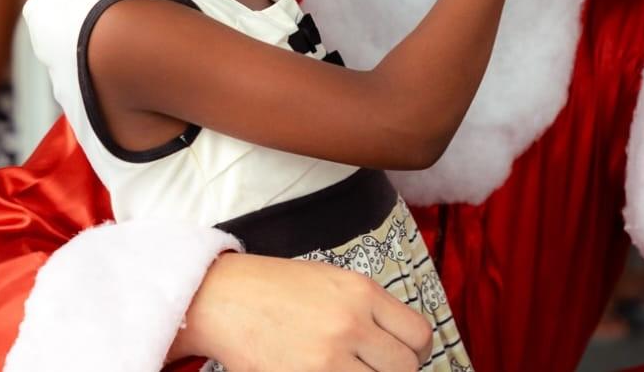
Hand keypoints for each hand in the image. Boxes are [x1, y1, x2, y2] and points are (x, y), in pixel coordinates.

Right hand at [170, 253, 431, 371]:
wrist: (225, 298)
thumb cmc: (277, 288)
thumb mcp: (333, 281)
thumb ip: (370, 308)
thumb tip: (402, 341)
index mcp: (361, 292)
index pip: (419, 334)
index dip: (419, 351)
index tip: (408, 356)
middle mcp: (349, 324)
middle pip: (405, 368)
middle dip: (396, 371)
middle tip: (379, 368)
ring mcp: (326, 359)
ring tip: (353, 370)